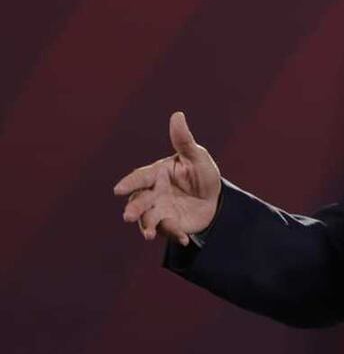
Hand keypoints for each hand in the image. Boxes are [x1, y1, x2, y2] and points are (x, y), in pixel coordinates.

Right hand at [114, 111, 221, 244]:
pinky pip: (169, 230)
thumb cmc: (201, 173)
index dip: (130, 183)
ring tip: (149, 234)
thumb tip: (177, 114)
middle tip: (128, 217)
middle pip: (140, 201)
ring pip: (148, 219)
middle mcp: (154, 193)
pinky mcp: (169, 225)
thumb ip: (184, 141)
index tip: (118, 190)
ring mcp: (160, 210)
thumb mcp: (197, 157)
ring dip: (148, 226)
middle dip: (134, 209)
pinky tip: (184, 238)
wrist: (214, 199)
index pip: (141, 177)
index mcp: (157, 174)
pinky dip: (175, 234)